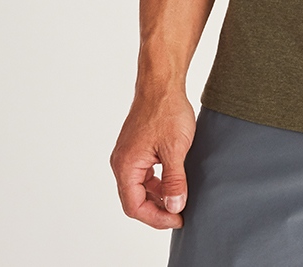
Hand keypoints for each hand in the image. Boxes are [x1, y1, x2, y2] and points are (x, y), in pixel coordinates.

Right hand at [110, 91, 195, 228]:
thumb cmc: (167, 110)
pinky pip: (143, 174)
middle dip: (157, 209)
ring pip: (139, 187)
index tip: (178, 218)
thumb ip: (174, 180)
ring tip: (179, 198)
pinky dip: (157, 182)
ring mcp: (128, 155)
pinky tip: (173, 181)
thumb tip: (174, 207)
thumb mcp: (175, 149)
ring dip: (158, 196)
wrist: (162, 83)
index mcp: (125, 165)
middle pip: (134, 199)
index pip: (135, 206)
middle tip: (180, 213)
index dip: (156, 218)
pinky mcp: (136, 148)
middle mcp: (122, 162)